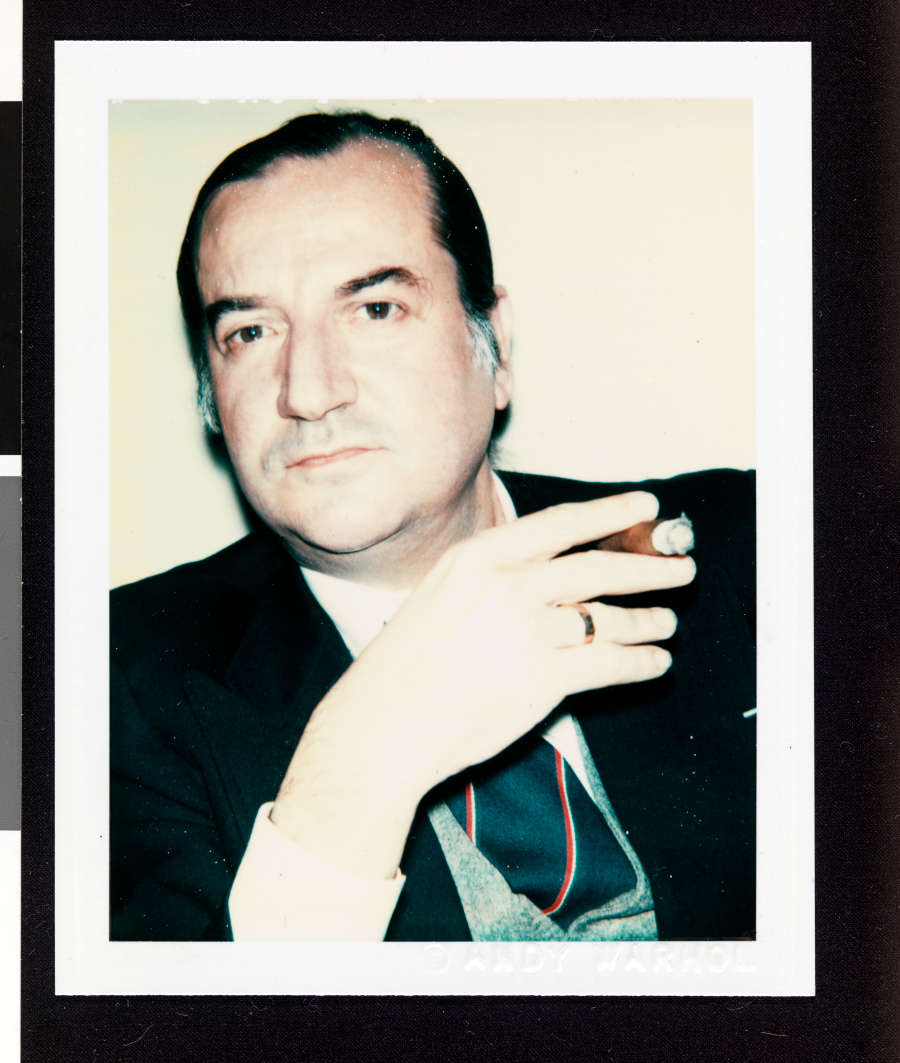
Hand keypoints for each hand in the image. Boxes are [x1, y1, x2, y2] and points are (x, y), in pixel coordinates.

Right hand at [271, 491, 694, 875]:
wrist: (384, 723)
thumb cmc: (405, 663)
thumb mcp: (439, 594)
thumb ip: (494, 576)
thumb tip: (555, 571)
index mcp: (479, 558)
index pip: (563, 523)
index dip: (612, 512)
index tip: (645, 506)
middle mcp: (509, 586)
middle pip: (601, 567)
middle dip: (651, 567)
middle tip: (681, 568)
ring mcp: (529, 632)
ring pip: (612, 618)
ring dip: (650, 619)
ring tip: (667, 621)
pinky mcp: (546, 680)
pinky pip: (613, 663)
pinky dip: (643, 662)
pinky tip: (655, 662)